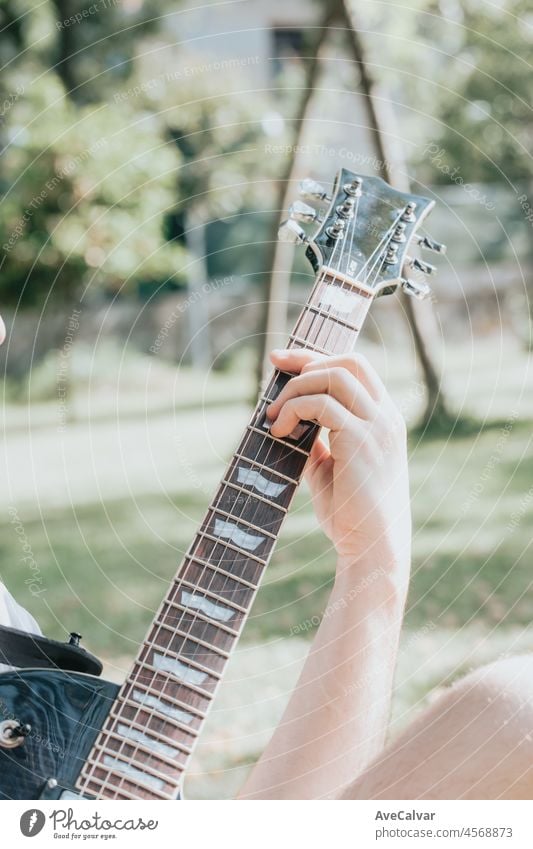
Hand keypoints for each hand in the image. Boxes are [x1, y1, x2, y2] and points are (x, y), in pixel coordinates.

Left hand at [266, 349, 410, 573]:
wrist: (372, 549)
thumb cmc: (350, 515)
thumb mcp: (330, 468)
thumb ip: (317, 441)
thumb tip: (290, 419)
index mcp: (384, 420)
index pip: (355, 368)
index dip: (315, 358)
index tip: (281, 361)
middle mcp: (386, 417)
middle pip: (350, 361)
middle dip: (306, 360)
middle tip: (273, 373)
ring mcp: (378, 427)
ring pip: (334, 376)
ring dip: (295, 389)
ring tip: (274, 417)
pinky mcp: (361, 441)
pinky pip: (321, 405)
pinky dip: (294, 410)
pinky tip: (279, 432)